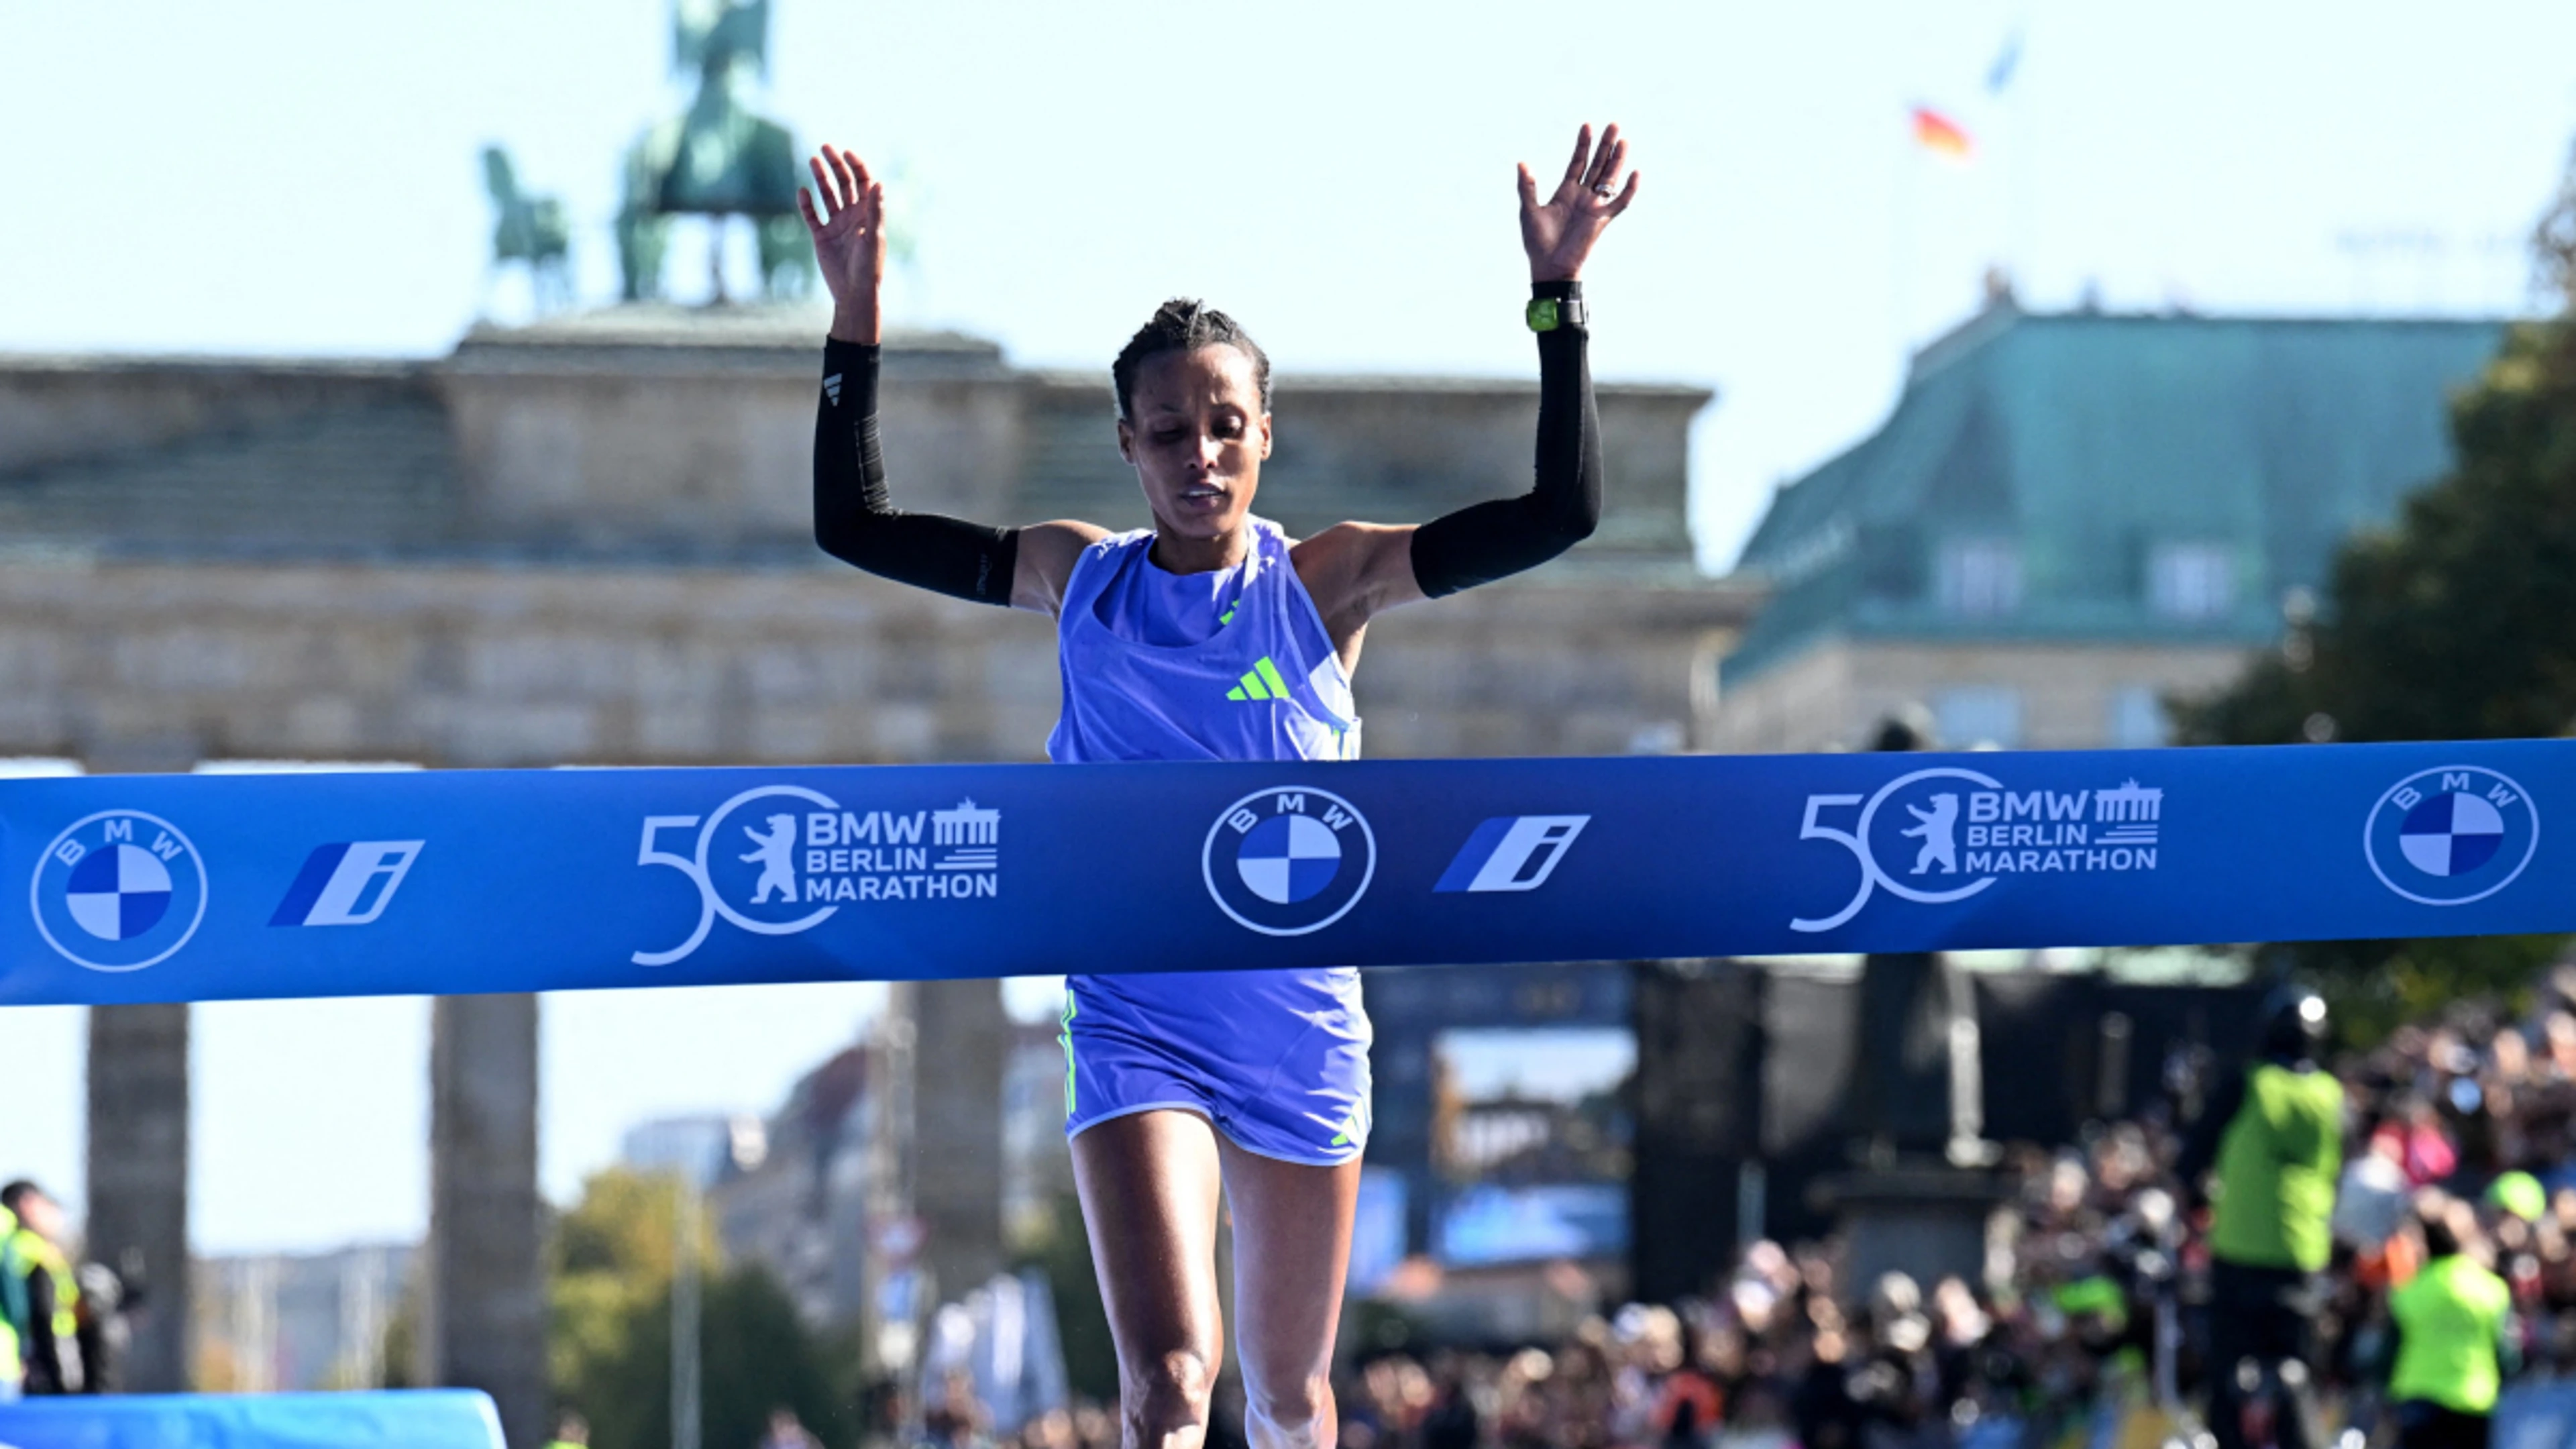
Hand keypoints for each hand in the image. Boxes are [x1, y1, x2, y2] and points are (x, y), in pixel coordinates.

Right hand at [799, 144, 884, 343]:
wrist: (853, 293)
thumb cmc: (868, 267)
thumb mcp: (873, 236)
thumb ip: (875, 209)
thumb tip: (879, 182)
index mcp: (868, 213)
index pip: (864, 182)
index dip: (856, 165)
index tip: (846, 152)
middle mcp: (852, 215)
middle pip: (844, 183)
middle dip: (836, 165)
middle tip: (824, 148)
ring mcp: (836, 225)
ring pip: (827, 195)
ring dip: (821, 178)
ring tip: (812, 160)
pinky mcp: (821, 236)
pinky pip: (811, 215)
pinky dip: (806, 203)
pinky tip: (802, 192)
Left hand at [1517, 123, 1639, 283]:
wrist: (1549, 267)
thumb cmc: (1538, 242)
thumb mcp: (1529, 210)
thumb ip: (1527, 187)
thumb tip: (1522, 163)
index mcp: (1566, 192)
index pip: (1578, 162)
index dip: (1583, 145)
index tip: (1587, 125)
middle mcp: (1582, 196)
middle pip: (1597, 165)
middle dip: (1604, 145)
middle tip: (1613, 125)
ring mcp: (1594, 206)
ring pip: (1609, 178)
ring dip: (1617, 160)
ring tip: (1623, 140)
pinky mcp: (1602, 220)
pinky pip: (1619, 202)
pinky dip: (1628, 189)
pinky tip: (1635, 173)